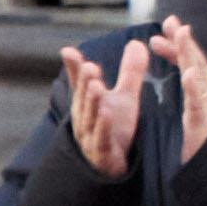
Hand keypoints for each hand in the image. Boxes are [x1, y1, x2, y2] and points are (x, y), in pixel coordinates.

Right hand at [57, 47, 136, 179]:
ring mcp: (91, 137)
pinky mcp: (103, 153)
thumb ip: (129, 71)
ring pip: (90, 119)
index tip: (71, 52)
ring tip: (96, 86)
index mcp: (87, 105)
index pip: (81, 85)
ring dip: (92, 102)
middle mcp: (85, 120)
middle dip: (85, 83)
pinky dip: (103, 127)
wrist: (114, 164)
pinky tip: (106, 114)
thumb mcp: (124, 97)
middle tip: (89, 66)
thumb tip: (135, 41)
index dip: (76, 70)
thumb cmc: (116, 127)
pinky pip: (102, 139)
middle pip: (84, 99)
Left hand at [149, 20, 206, 161]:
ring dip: (190, 55)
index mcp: (204, 96)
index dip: (179, 46)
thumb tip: (189, 77)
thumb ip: (194, 96)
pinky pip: (199, 105)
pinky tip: (187, 74)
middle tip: (173, 21)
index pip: (191, 65)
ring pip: (200, 78)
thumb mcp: (198, 118)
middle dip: (185, 42)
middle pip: (197, 64)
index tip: (166, 27)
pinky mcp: (205, 126)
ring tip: (182, 36)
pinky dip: (194, 89)